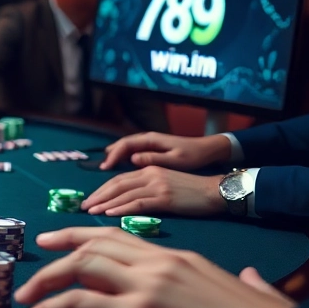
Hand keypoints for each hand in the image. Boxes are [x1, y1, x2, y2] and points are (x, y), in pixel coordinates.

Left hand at [81, 166, 224, 216]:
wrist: (215, 191)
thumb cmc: (191, 192)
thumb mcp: (165, 183)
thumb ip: (146, 188)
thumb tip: (125, 200)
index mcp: (148, 170)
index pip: (118, 179)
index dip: (101, 189)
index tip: (89, 200)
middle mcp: (150, 175)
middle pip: (116, 184)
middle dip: (97, 196)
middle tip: (83, 207)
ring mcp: (157, 185)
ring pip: (124, 194)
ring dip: (104, 203)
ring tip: (90, 212)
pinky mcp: (165, 198)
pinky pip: (138, 203)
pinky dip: (121, 208)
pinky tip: (109, 214)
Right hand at [100, 132, 231, 170]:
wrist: (207, 150)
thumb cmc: (193, 155)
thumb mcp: (175, 159)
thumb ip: (154, 158)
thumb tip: (132, 159)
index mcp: (151, 139)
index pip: (125, 144)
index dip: (113, 155)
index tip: (105, 167)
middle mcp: (146, 138)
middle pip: (121, 145)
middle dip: (109, 157)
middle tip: (102, 169)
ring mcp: (148, 143)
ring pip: (125, 148)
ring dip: (114, 157)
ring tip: (105, 169)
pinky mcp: (151, 149)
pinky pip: (131, 152)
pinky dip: (122, 158)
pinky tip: (119, 168)